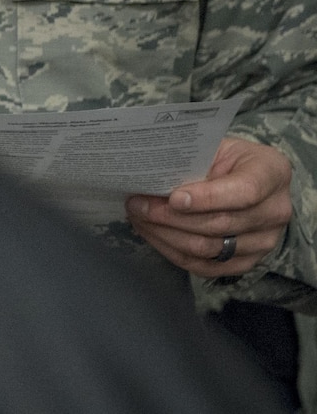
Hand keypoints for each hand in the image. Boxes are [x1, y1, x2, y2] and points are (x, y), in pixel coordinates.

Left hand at [126, 137, 290, 277]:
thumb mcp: (215, 146)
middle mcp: (275, 210)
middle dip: (171, 217)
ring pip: (210, 248)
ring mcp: (265, 240)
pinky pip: (207, 267)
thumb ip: (191, 159)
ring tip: (139, 217)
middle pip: (220, 223)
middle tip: (137, 204)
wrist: (246, 177)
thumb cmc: (226, 157)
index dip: (207, 198)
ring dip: (166, 235)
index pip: (244, 192)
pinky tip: (152, 235)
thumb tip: (148, 175)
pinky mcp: (248, 261)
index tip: (173, 198)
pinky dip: (173, 252)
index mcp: (272, 173)